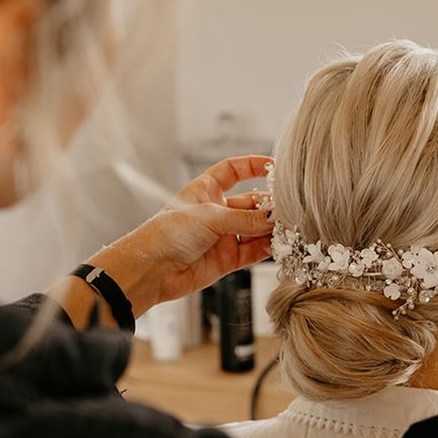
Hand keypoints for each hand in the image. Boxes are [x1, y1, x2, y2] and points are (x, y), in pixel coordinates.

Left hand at [87, 156, 274, 317]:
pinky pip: (253, 250)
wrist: (151, 271)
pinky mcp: (227, 259)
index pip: (234, 170)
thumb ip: (244, 219)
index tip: (275, 166)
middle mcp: (216, 212)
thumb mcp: (209, 217)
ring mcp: (223, 236)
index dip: (254, 166)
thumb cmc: (166, 235)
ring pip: (255, 228)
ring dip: (270, 227)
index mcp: (205, 190)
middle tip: (285, 207)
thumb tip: (273, 217)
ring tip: (286, 227)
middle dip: (268, 204)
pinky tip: (278, 244)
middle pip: (251, 202)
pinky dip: (267, 248)